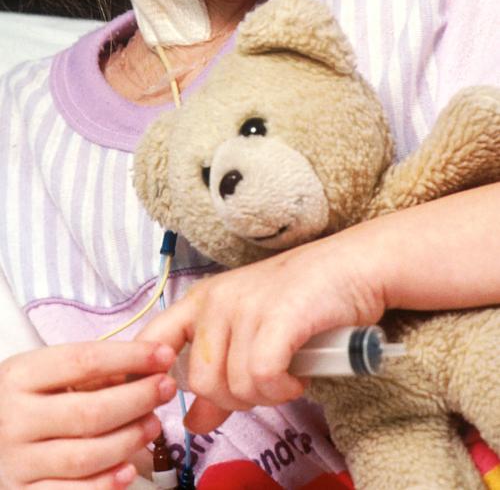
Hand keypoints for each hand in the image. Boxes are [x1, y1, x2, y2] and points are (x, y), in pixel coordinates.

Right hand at [0, 341, 176, 488]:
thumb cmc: (28, 397)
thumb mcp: (47, 373)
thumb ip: (93, 372)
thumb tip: (148, 370)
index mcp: (19, 376)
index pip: (84, 361)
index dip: (131, 357)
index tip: (165, 355)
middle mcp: (12, 419)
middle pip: (90, 412)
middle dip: (139, 399)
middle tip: (167, 388)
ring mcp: (14, 462)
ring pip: (85, 456)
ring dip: (130, 439)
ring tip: (154, 424)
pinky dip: (105, 483)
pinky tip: (128, 468)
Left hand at [137, 235, 385, 433]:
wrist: (351, 266)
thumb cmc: (301, 300)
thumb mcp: (251, 334)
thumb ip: (220, 378)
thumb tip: (193, 423)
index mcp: (202, 300)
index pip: (152, 341)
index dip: (150, 377)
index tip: (174, 398)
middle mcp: (216, 300)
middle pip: (199, 381)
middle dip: (233, 399)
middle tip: (264, 385)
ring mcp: (245, 306)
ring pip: (233, 385)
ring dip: (264, 395)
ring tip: (286, 376)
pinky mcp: (277, 317)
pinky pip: (263, 377)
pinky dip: (282, 389)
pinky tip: (298, 377)